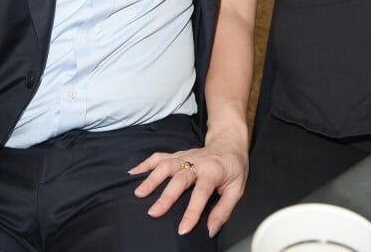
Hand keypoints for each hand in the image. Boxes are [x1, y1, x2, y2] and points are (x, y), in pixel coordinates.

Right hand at [128, 138, 247, 237]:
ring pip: (166, 166)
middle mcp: (197, 162)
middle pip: (179, 178)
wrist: (229, 142)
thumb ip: (223, 210)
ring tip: (139, 193)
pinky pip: (159, 157)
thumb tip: (210, 229)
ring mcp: (185, 156)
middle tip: (153, 212)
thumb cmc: (234, 167)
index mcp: (213, 171)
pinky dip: (145, 164)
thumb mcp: (236, 189)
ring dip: (152, 179)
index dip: (192, 212)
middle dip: (166, 196)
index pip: (201, 193)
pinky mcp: (178, 154)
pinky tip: (133, 173)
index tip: (182, 229)